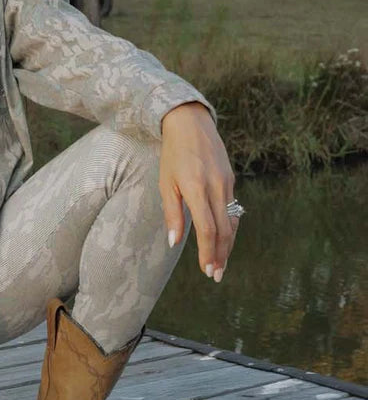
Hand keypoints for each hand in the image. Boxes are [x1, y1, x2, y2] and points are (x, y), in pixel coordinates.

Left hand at [159, 101, 237, 281]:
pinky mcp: (231, 179)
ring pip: (232, 221)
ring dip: (228, 245)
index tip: (207, 271)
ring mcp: (227, 183)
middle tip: (216, 275)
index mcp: (196, 188)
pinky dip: (230, 228)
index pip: (208, 229)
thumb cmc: (173, 154)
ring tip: (221, 263)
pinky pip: (233, 209)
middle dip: (221, 256)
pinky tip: (224, 239)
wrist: (190, 123)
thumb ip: (172, 214)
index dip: (209, 253)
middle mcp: (216, 187)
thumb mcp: (165, 183)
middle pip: (224, 230)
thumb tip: (174, 242)